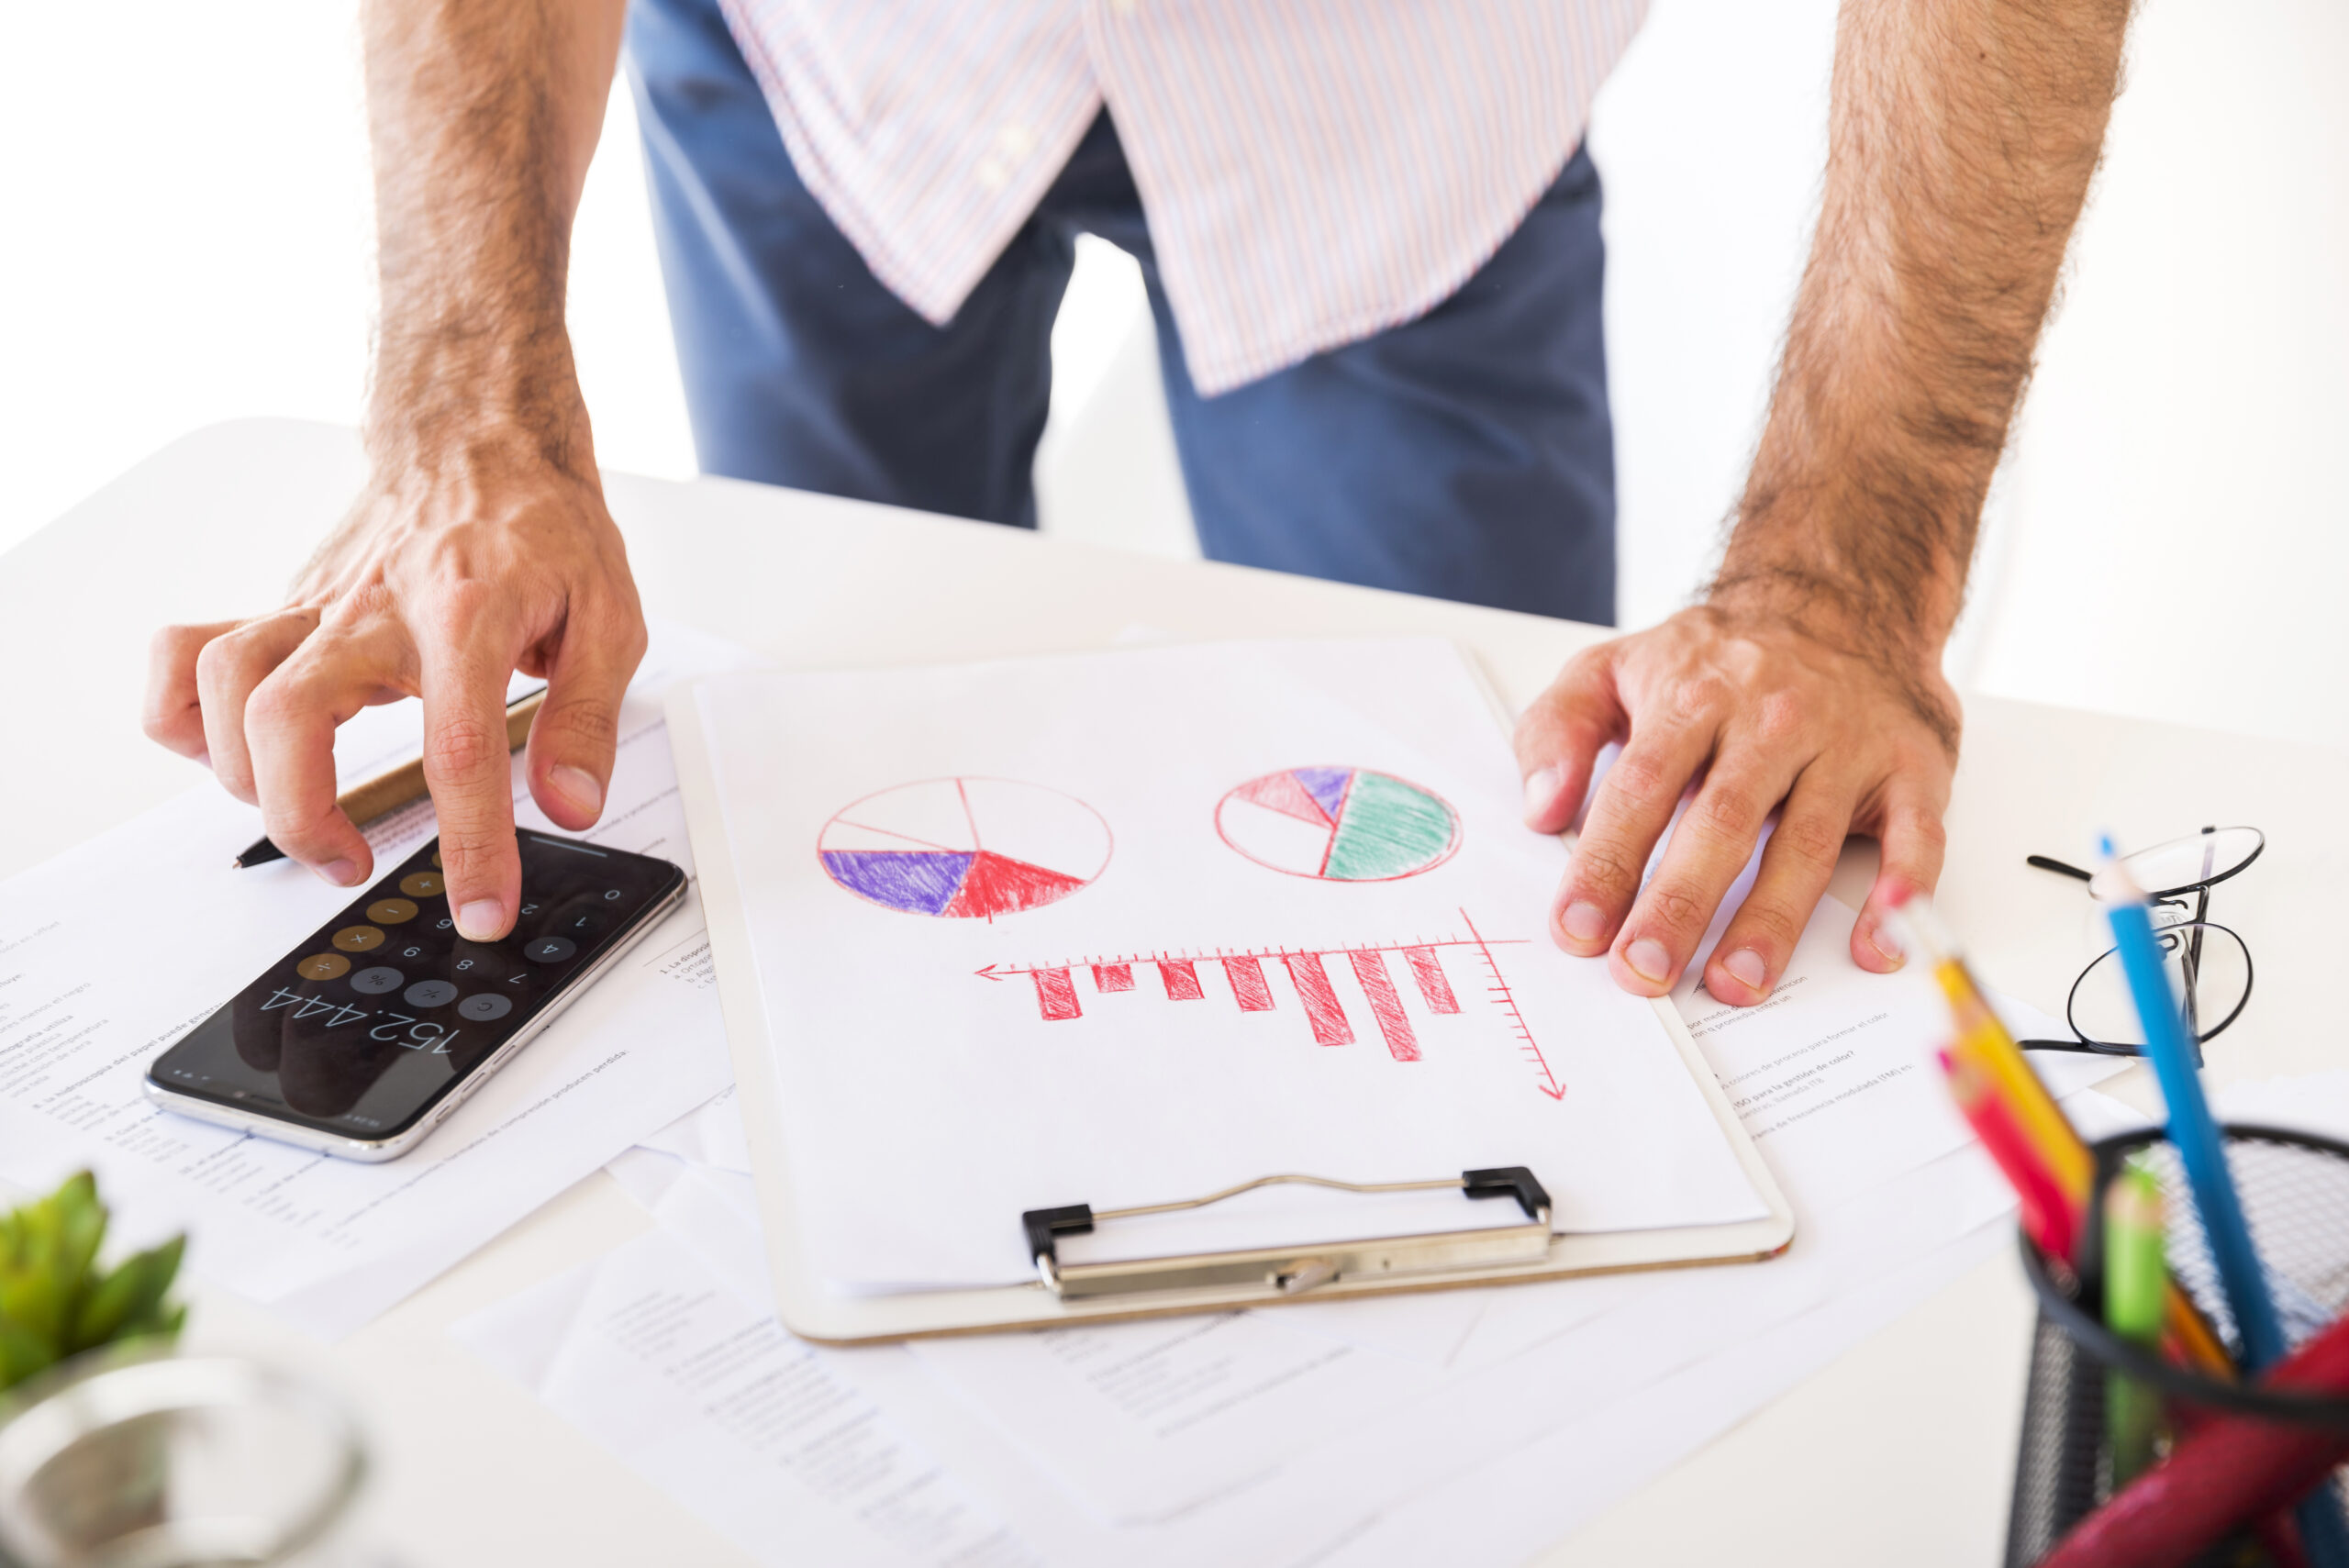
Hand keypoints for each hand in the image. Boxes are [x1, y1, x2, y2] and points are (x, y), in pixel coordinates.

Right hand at [142, 445, 646, 939]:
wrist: (481, 441)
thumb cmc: (543, 528)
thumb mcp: (610, 616)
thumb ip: (590, 719)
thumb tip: (571, 807)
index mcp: (467, 615)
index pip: (458, 748)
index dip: (469, 844)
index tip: (481, 908)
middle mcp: (372, 609)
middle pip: (287, 716)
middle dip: (304, 817)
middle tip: (353, 864)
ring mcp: (317, 607)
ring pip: (222, 682)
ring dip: (243, 775)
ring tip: (309, 820)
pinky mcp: (284, 608)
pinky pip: (186, 651)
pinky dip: (182, 710)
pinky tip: (228, 753)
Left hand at [1513, 602, 1957, 1003]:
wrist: (1841, 600)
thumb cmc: (1717, 658)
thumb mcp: (1615, 667)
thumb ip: (1559, 730)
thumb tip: (1542, 808)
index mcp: (1693, 698)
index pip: (1642, 787)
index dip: (1607, 861)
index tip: (1578, 928)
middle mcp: (1772, 721)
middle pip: (1721, 821)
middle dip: (1679, 903)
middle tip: (1644, 969)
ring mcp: (1845, 746)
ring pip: (1806, 841)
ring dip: (1771, 920)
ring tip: (1735, 983)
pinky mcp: (1911, 768)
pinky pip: (1917, 836)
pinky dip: (1904, 892)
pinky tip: (1876, 946)